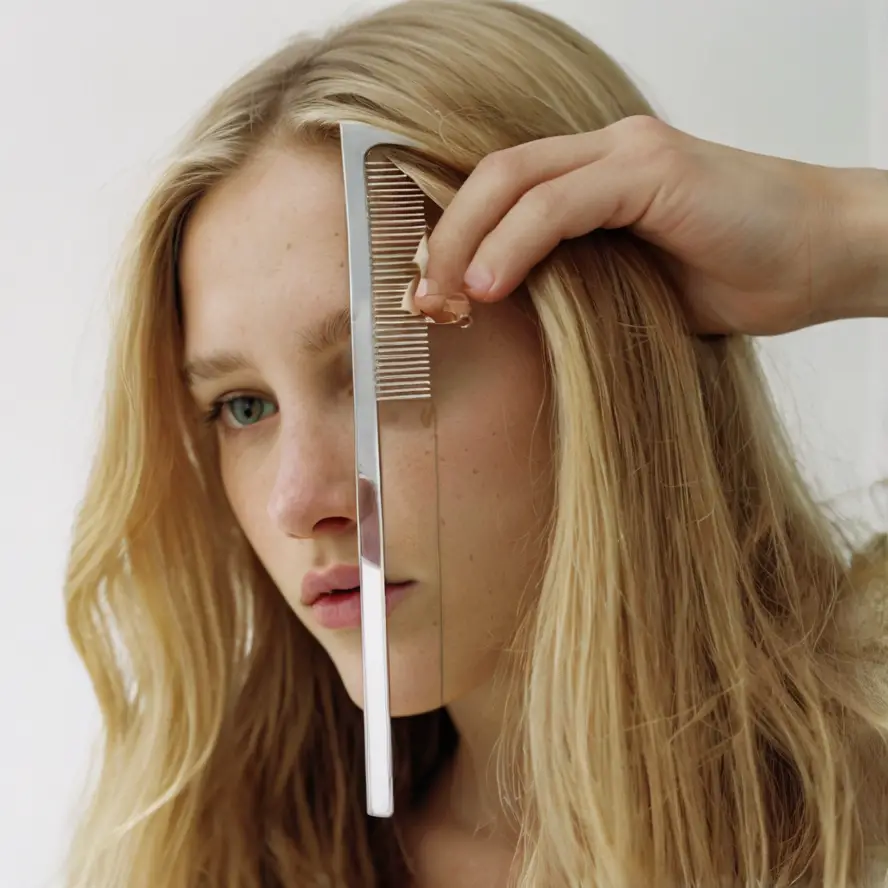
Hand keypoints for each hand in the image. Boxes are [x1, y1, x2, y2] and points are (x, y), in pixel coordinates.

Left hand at [417, 116, 887, 334]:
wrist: (826, 258)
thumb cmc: (739, 277)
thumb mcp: (634, 293)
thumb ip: (577, 287)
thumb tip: (513, 316)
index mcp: (596, 179)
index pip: (502, 193)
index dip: (454, 239)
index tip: (430, 297)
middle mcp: (605, 153)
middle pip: (493, 178)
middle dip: (443, 239)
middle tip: (418, 299)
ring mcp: (630, 153)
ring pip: (515, 179)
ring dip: (463, 240)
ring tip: (439, 298)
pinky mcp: (653, 169)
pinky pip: (561, 200)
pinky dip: (516, 241)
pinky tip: (488, 283)